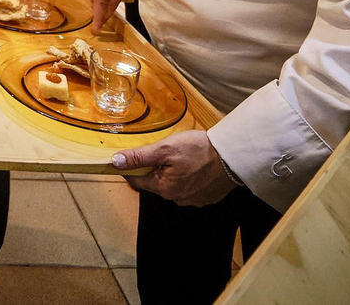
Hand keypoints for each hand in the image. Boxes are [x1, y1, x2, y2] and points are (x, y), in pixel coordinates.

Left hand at [112, 131, 236, 205]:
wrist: (233, 156)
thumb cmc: (199, 151)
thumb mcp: (164, 149)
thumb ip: (139, 157)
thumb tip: (115, 162)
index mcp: (164, 188)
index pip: (137, 181)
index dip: (131, 168)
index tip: (132, 157)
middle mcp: (177, 198)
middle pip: (155, 182)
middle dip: (156, 168)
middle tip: (166, 152)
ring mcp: (193, 200)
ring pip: (173, 185)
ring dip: (173, 173)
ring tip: (184, 157)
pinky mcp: (206, 197)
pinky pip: (190, 187)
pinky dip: (189, 177)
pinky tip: (196, 166)